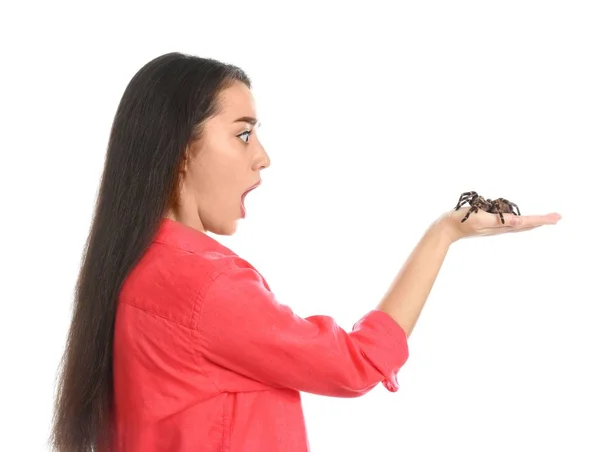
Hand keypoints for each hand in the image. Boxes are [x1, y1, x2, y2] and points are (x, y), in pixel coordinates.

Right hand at [437, 206, 561, 243]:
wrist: (448, 227)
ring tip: (544, 219)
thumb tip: (520, 221)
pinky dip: (520, 221)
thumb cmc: (463, 222)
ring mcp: (495, 226)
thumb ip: (500, 220)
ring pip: (520, 224)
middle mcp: (501, 227)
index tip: (556, 218)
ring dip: (533, 221)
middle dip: (542, 221)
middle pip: (526, 224)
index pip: (526, 222)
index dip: (542, 219)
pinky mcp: (489, 223)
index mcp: (502, 226)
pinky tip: (520, 221)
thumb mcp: (482, 219)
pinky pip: (510, 222)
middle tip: (557, 217)